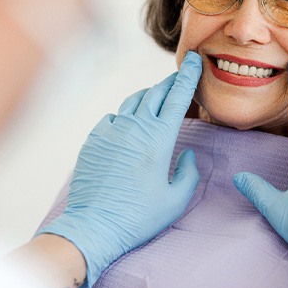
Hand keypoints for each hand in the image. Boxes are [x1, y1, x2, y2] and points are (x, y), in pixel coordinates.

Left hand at [36, 51, 201, 287]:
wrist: (93, 226)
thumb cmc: (138, 216)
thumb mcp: (176, 200)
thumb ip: (189, 173)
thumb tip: (188, 154)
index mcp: (159, 138)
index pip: (178, 98)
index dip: (188, 77)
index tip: (194, 61)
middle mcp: (135, 127)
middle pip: (156, 92)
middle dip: (171, 81)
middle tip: (180, 77)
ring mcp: (112, 130)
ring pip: (134, 101)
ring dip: (149, 95)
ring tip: (157, 98)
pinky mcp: (95, 138)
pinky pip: (114, 117)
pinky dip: (126, 115)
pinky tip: (130, 124)